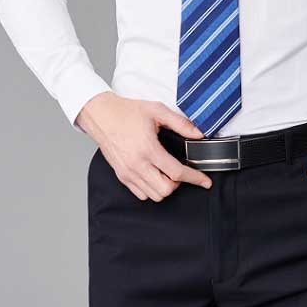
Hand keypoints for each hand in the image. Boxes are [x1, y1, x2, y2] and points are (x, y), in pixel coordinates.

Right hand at [75, 93, 213, 199]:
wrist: (101, 115)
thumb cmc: (127, 112)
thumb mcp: (157, 110)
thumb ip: (180, 123)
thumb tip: (198, 134)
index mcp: (148, 149)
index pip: (176, 173)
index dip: (195, 178)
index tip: (205, 181)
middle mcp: (137, 164)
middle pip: (166, 190)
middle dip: (179, 183)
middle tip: (181, 170)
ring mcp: (127, 173)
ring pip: (154, 195)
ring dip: (165, 187)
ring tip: (167, 172)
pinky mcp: (121, 176)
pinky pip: (141, 194)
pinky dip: (151, 189)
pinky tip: (155, 175)